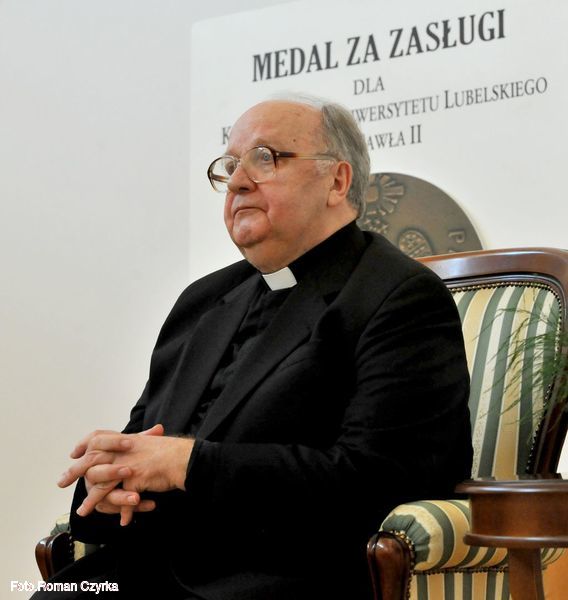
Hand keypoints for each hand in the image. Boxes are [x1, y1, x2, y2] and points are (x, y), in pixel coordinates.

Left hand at [59, 425, 193, 525]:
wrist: (185, 459)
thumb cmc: (174, 453)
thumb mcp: (153, 443)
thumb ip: (142, 445)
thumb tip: (141, 445)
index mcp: (127, 440)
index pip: (98, 436)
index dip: (85, 443)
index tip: (75, 452)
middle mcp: (123, 451)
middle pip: (91, 458)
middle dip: (75, 471)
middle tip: (61, 482)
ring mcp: (127, 464)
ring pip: (101, 482)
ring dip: (91, 499)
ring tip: (83, 511)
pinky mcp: (134, 479)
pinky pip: (122, 498)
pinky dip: (122, 511)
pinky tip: (123, 521)